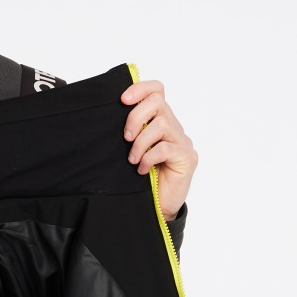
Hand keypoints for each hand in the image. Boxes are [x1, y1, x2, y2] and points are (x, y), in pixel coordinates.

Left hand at [120, 78, 196, 219]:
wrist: (157, 208)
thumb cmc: (141, 180)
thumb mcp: (131, 150)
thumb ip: (129, 133)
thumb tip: (108, 115)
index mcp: (160, 121)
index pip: (157, 90)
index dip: (140, 88)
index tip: (122, 100)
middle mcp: (174, 128)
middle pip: (158, 102)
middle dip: (135, 117)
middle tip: (125, 138)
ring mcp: (183, 142)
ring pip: (162, 124)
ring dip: (141, 142)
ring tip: (133, 160)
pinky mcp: (187, 158)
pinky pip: (166, 148)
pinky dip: (149, 158)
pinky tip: (142, 170)